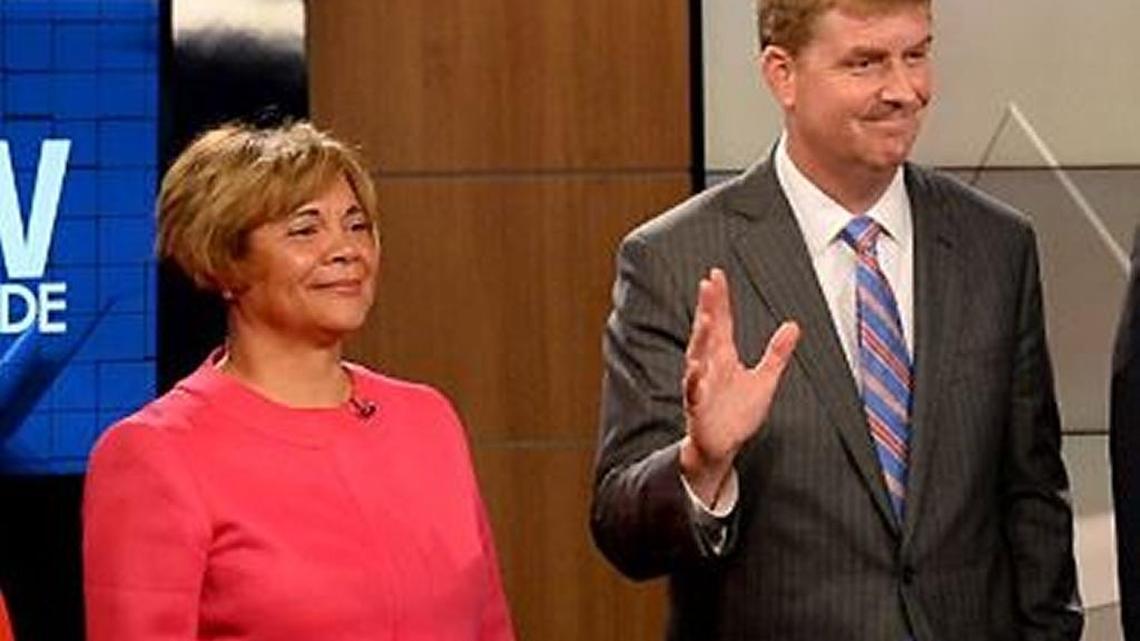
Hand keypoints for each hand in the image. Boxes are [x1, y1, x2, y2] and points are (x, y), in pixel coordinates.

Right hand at [679, 268, 799, 505]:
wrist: (721, 446)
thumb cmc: (738, 413)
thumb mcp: (765, 380)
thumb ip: (777, 353)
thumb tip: (793, 326)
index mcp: (723, 356)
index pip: (721, 321)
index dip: (719, 299)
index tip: (716, 275)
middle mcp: (709, 365)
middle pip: (707, 332)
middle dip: (707, 309)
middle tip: (707, 285)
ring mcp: (701, 384)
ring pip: (698, 357)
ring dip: (700, 339)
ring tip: (706, 320)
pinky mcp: (698, 406)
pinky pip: (693, 392)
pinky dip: (693, 381)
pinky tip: (695, 370)